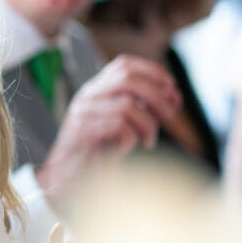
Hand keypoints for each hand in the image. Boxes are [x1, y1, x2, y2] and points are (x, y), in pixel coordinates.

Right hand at [38, 54, 180, 211]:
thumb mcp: (121, 123)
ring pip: (127, 104)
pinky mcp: (83, 133)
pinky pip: (119, 126)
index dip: (152, 72)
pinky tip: (131, 147)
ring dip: (148, 124)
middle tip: (169, 114)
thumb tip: (173, 97)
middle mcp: (86, 97)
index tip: (171, 90)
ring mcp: (83, 113)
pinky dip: (133, 138)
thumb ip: (143, 108)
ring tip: (148, 140)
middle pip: (127, 78)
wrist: (67, 178)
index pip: (124, 64)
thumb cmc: (97, 152)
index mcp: (95, 90)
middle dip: (156, 95)